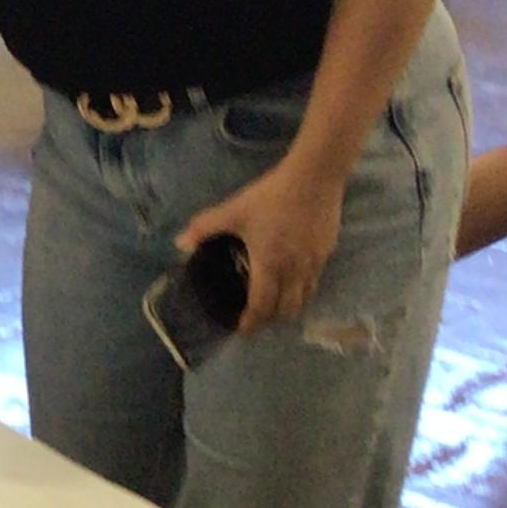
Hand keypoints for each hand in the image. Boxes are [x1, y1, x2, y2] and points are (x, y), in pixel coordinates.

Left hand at [176, 156, 345, 334]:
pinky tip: (294, 278)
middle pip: (286, 309)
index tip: (242, 329)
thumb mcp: (234, 211)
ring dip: (289, 306)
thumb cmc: (271, 197)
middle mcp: (294, 271)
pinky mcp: (327, 252)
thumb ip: (205, 228)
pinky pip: (315, 280)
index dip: (251, 322)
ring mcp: (314, 263)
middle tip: (257, 317)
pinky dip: (303, 288)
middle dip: (271, 319)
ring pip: (304, 297)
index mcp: (269, 265)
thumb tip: (179, 243)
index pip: (262, 306)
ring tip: (276, 302)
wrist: (314, 178)